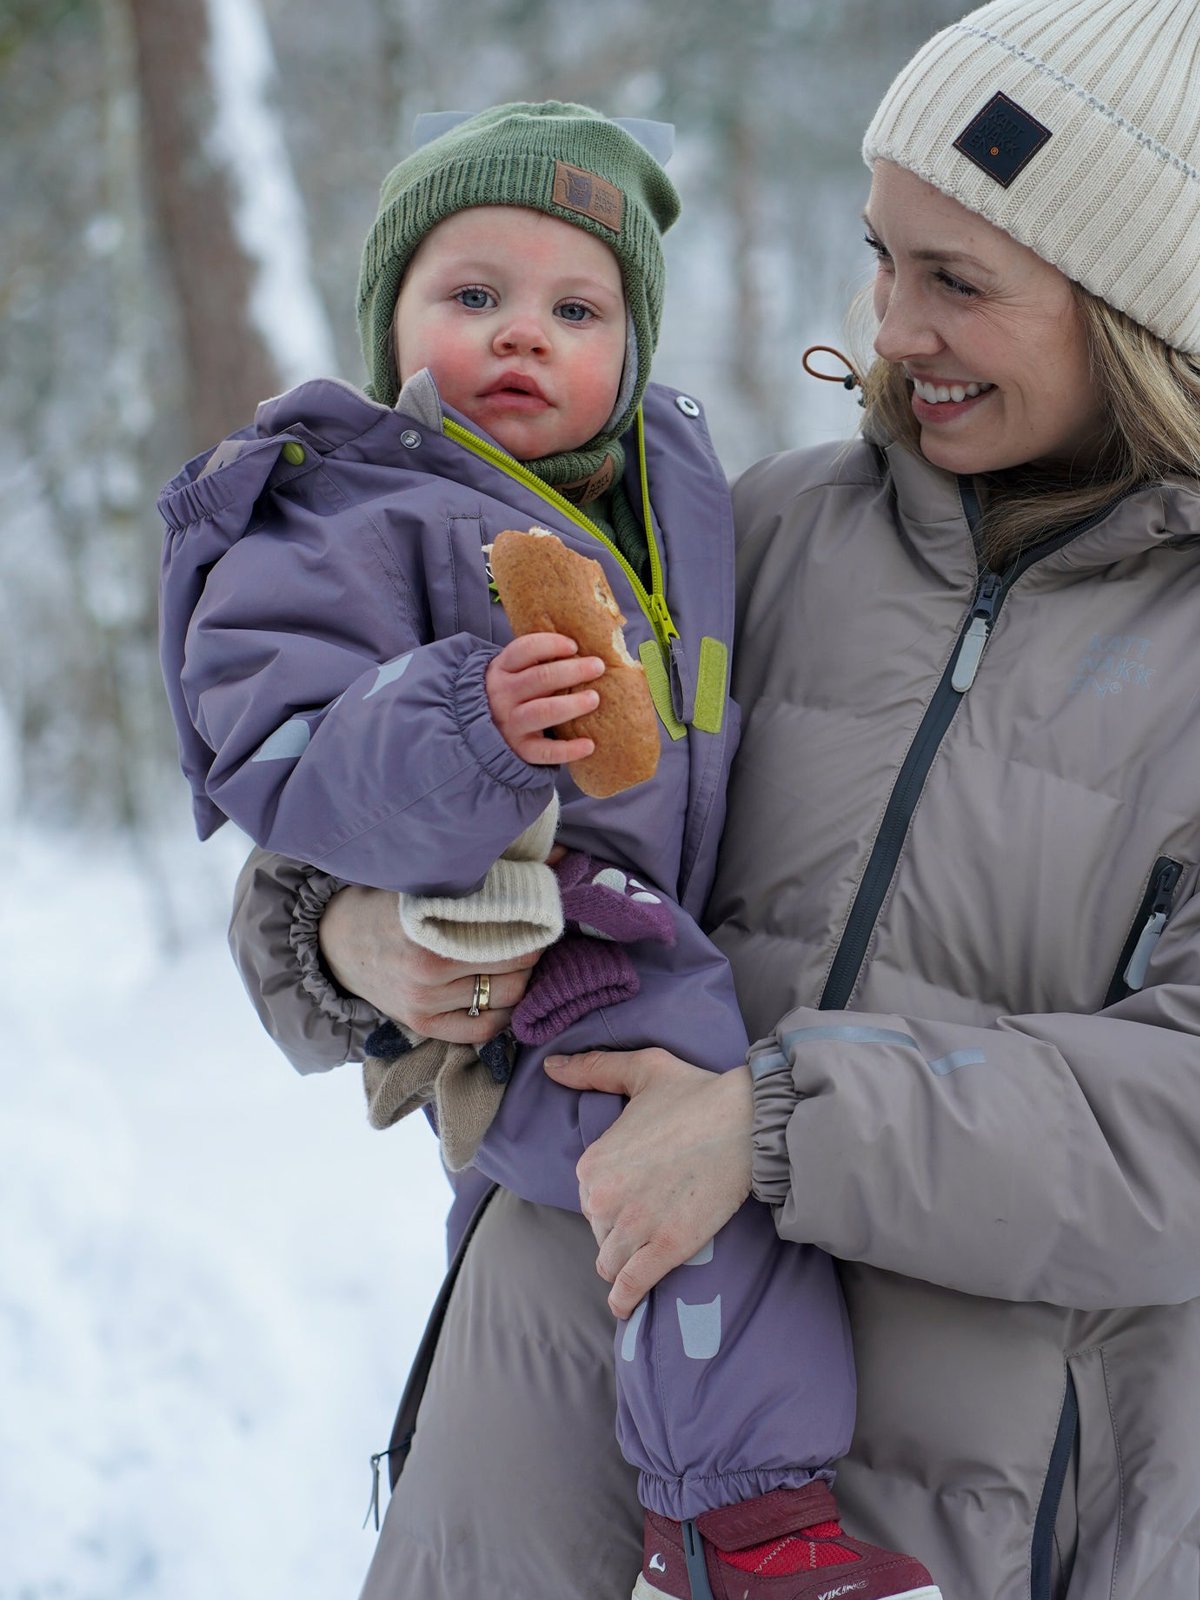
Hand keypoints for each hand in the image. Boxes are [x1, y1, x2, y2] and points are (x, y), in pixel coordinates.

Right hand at [319, 883, 540, 1043]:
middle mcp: (428, 970)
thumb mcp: (424, 878)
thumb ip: (481, 871)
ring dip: (521, 981)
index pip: (508, 933)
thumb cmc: (385, 903)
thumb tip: (558, 852)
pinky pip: (481, 1030)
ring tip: (519, 962)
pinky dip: (502, 1015)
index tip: (538, 914)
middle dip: (532, 952)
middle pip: (513, 968)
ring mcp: (425, 1002)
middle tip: (535, 937)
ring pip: (504, 998)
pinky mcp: (422, 1024)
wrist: (335, 941)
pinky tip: (504, 996)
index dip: (533, 924)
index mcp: (430, 928)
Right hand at [486, 633, 603, 764]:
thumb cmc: (515, 693)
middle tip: (598, 667)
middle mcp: (502, 695)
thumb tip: (585, 649)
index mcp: (502, 669)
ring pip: (542, 711)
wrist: (486, 731)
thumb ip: (539, 662)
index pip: (524, 649)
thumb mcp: (515, 672)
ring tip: (594, 699)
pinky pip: (545, 751)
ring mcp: (510, 723)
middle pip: (539, 678)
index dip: (551, 644)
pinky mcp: (521, 749)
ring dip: (572, 705)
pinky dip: (568, 750)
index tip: (574, 646)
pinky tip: (589, 745)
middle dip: (572, 671)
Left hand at [544, 1049, 753, 1316]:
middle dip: (620, 1228)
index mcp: (591, 1163)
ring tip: (645, 1254)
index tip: (640, 1190)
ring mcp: (633, 1227)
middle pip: (600, 1231)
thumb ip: (592, 1069)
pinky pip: (630, 1288)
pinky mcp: (666, 1249)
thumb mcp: (641, 1070)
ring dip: (626, 1260)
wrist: (747, 1122)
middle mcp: (602, 1199)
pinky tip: (628, 1305)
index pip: (588, 1199)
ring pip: (612, 1263)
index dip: (614, 1197)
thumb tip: (553, 1068)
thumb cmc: (696, 1093)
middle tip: (653, 1213)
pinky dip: (627, 1299)